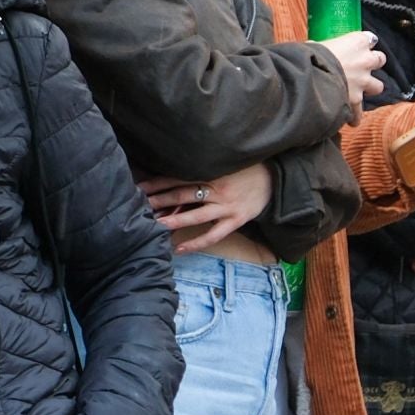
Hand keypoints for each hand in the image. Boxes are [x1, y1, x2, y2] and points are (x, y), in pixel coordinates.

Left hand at [140, 164, 273, 252]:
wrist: (275, 179)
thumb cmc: (243, 171)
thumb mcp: (223, 165)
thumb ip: (202, 172)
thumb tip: (174, 181)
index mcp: (211, 172)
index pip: (178, 177)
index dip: (158, 182)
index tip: (139, 187)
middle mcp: (217, 189)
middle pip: (183, 194)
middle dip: (159, 200)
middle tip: (139, 206)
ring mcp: (226, 206)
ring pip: (195, 216)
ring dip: (174, 221)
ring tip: (155, 227)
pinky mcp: (236, 220)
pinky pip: (213, 235)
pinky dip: (196, 243)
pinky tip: (179, 249)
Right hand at [315, 31, 384, 119]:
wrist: (310, 75)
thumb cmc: (310, 56)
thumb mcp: (315, 45)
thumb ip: (321, 48)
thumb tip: (311, 49)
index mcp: (356, 42)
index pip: (368, 38)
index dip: (362, 44)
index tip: (355, 48)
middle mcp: (365, 60)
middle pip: (379, 59)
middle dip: (372, 64)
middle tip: (360, 69)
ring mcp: (364, 81)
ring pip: (377, 86)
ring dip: (369, 90)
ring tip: (356, 95)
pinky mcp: (357, 99)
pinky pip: (359, 111)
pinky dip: (354, 115)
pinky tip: (348, 119)